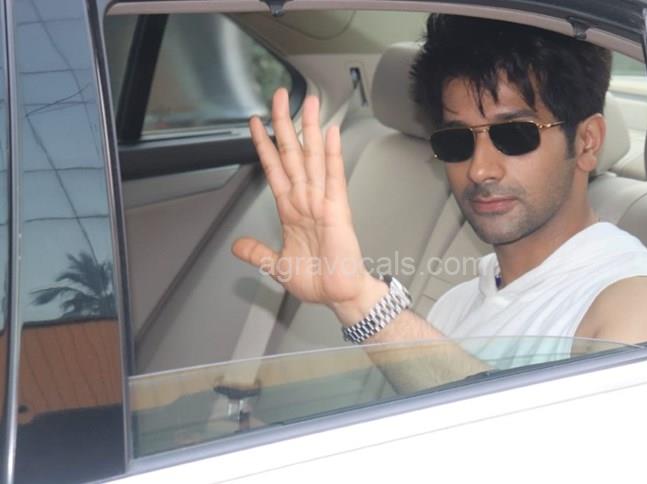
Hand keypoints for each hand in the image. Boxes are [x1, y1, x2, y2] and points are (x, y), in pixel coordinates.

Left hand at [232, 88, 373, 307]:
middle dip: (285, 124)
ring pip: (312, 158)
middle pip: (292, 154)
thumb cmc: (318, 280)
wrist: (339, 295)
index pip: (274, 169)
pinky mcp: (338, 210)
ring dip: (309, 129)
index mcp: (291, 210)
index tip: (255, 123)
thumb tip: (237, 246)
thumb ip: (258, 253)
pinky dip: (332, 155)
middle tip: (280, 96)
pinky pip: (333, 178)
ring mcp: (322, 202)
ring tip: (307, 103)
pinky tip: (330, 134)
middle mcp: (306, 200)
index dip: (264, 145)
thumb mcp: (277, 265)